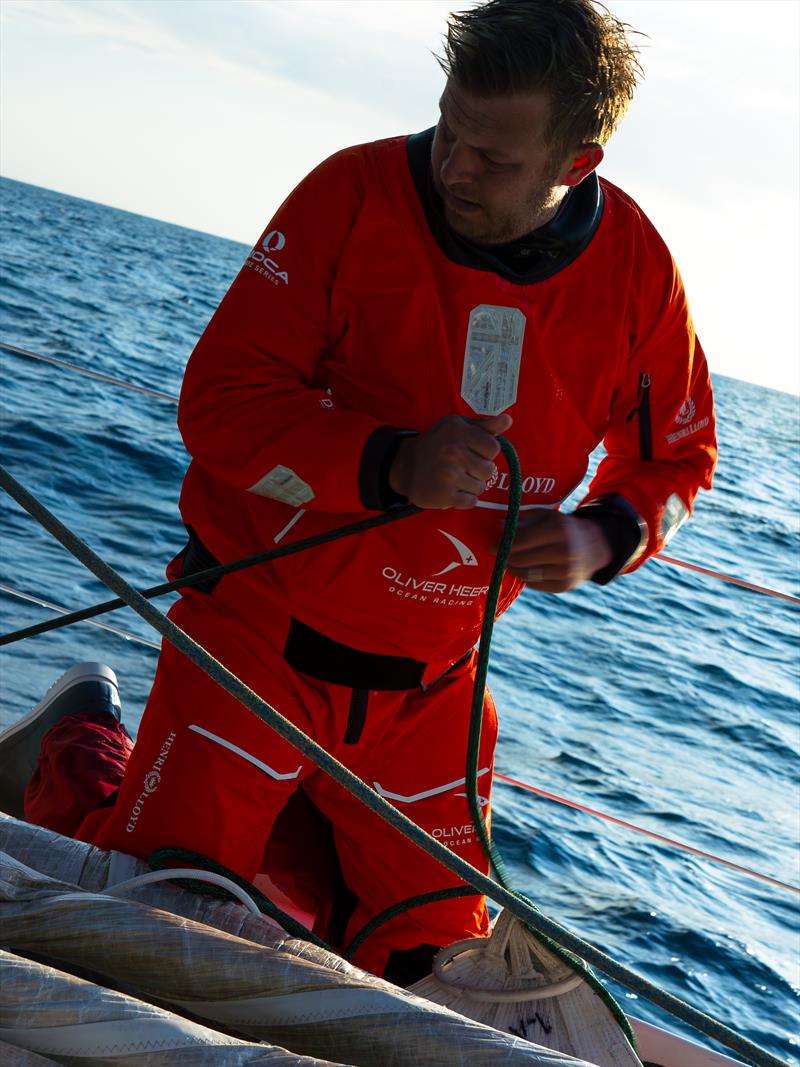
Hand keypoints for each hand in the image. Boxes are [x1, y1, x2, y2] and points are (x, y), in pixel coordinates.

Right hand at [389, 413, 512, 508]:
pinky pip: (471, 502)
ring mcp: (449, 475)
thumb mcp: (458, 427)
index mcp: (459, 431)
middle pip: (489, 470)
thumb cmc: (438, 443)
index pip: (493, 448)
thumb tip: (508, 420)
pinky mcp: (445, 496)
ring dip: (471, 485)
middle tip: (463, 467)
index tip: (473, 452)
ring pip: (481, 487)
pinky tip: (453, 490)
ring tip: (456, 478)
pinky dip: (464, 499)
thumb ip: (484, 426)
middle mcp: (453, 452)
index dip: (486, 453)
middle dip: (479, 471)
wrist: (406, 465)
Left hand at [505, 510, 611, 591]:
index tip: (491, 545)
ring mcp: (566, 571)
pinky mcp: (564, 586)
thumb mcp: (548, 517)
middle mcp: (564, 551)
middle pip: (521, 559)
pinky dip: (525, 577)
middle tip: (497, 554)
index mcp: (559, 529)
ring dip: (512, 568)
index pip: (522, 541)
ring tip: (507, 562)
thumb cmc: (564, 528)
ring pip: (526, 574)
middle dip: (504, 557)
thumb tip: (498, 527)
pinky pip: (534, 584)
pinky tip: (523, 569)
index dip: (503, 544)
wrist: (595, 547)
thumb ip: (523, 520)